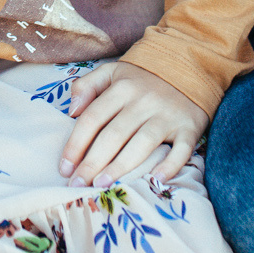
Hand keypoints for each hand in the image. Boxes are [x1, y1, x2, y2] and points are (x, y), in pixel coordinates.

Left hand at [59, 61, 208, 186]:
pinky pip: (181, 149)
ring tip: (102, 185)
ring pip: (142, 144)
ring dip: (121, 166)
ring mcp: (167, 116)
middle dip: (92, 163)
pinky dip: (170, 165)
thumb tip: (71, 111)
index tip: (64, 168)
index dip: (75, 144)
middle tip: (77, 185)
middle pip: (113, 135)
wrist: (187, 67)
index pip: (92, 118)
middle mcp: (144, 102)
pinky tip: (155, 180)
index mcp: (121, 88)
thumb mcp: (111, 72)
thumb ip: (86, 86)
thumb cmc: (141, 78)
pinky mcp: (189, 128)